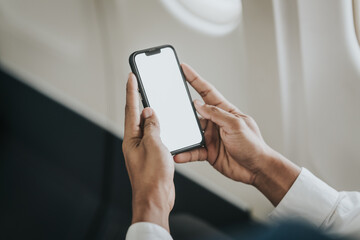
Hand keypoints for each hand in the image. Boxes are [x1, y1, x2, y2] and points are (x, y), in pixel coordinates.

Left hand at [122, 73, 174, 231]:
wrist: (156, 198)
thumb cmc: (153, 176)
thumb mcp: (154, 145)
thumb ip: (152, 127)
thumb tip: (149, 112)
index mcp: (132, 138)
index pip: (131, 109)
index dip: (132, 91)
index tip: (131, 76)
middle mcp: (134, 142)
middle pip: (135, 115)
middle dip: (137, 98)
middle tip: (139, 83)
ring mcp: (142, 149)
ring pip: (145, 125)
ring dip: (148, 112)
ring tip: (151, 98)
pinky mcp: (151, 155)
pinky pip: (153, 136)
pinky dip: (157, 127)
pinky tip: (163, 124)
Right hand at [174, 64, 299, 205]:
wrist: (256, 169)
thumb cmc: (253, 145)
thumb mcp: (235, 125)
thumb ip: (216, 114)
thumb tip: (198, 104)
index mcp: (225, 111)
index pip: (207, 91)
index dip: (194, 79)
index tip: (183, 68)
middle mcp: (216, 122)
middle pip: (194, 113)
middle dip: (182, 109)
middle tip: (169, 105)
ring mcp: (211, 137)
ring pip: (191, 132)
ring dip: (182, 134)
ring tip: (173, 134)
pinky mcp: (208, 152)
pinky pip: (193, 150)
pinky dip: (185, 153)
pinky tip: (179, 154)